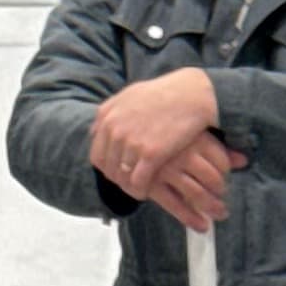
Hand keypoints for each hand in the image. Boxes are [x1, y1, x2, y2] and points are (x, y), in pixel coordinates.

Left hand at [91, 67, 224, 211]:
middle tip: (129, 184)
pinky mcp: (151, 154)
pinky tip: (147, 192)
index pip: (97, 154)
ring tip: (138, 189)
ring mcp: (132, 142)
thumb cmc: (163, 93)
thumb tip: (95, 130)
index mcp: (108, 116)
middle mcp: (115, 130)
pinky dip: (140, 190)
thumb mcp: (129, 95)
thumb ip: (109, 111)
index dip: (106, 168)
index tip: (118, 172)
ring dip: (128, 187)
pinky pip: (138, 182)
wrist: (191, 94)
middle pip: (108, 168)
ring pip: (121, 177)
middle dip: (117, 179)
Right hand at [139, 129, 241, 233]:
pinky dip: (191, 218)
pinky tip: (201, 225)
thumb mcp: (190, 134)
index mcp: (193, 137)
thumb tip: (244, 161)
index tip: (224, 180)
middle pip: (212, 178)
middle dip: (221, 193)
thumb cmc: (164, 135)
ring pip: (196, 193)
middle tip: (223, 202)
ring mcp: (165, 169)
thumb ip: (218, 147)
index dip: (226, 173)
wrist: (125, 134)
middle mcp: (181, 152)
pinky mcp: (150, 184)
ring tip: (219, 214)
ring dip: (211, 207)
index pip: (221, 160)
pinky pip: (175, 205)